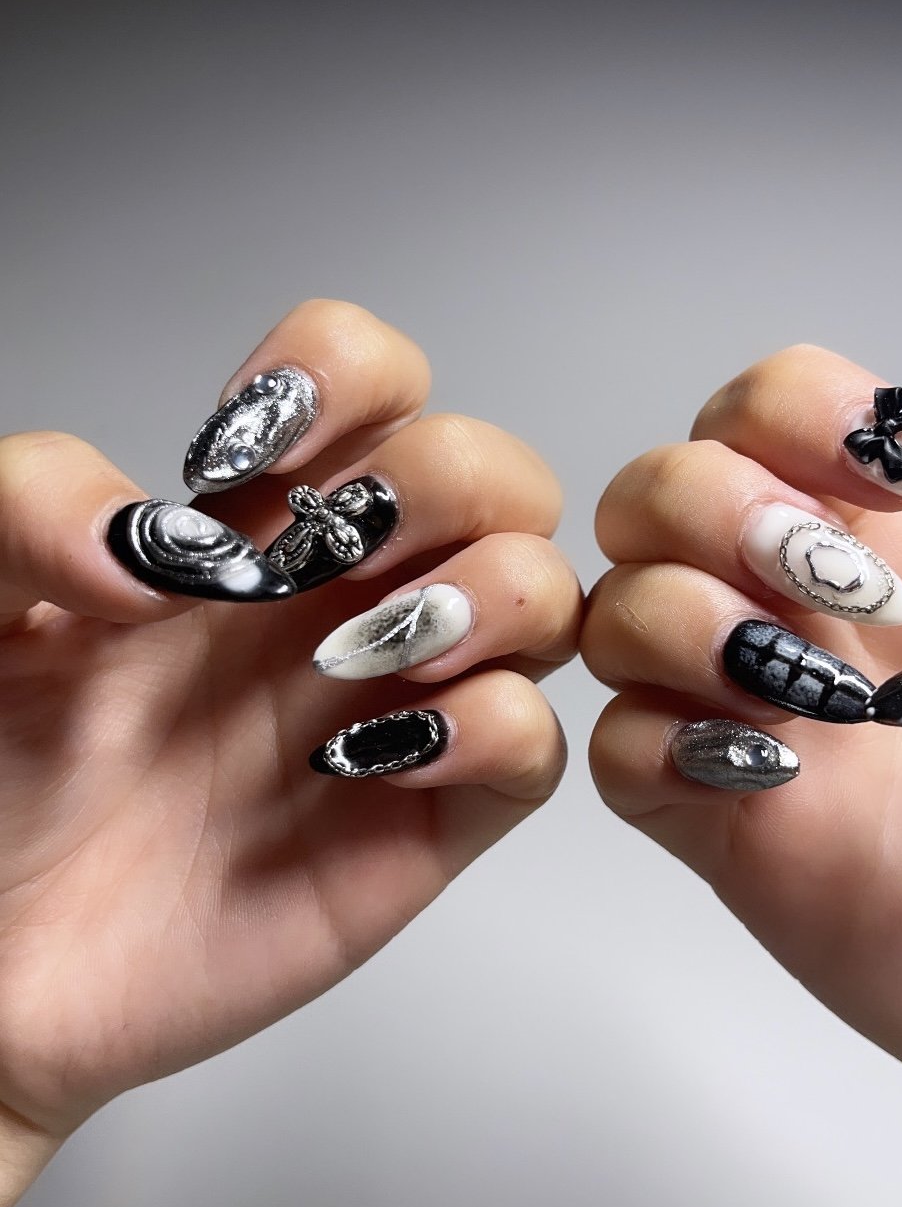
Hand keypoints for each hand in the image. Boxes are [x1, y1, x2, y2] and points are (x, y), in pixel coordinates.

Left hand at [0, 300, 579, 1206]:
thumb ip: (27, 507)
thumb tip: (156, 542)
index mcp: (249, 532)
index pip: (374, 384)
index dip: (345, 377)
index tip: (246, 465)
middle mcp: (342, 605)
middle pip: (496, 475)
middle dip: (440, 483)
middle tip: (328, 557)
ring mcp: (389, 710)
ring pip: (545, 596)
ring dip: (483, 596)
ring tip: (354, 657)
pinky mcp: (416, 829)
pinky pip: (534, 750)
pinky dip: (493, 728)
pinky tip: (374, 757)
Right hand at [583, 343, 901, 1148]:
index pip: (770, 411)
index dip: (800, 414)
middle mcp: (807, 613)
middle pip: (660, 491)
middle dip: (720, 508)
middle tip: (843, 586)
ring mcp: (757, 718)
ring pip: (616, 612)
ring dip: (686, 621)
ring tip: (823, 694)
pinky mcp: (728, 827)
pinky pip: (619, 753)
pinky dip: (659, 741)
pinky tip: (777, 773)